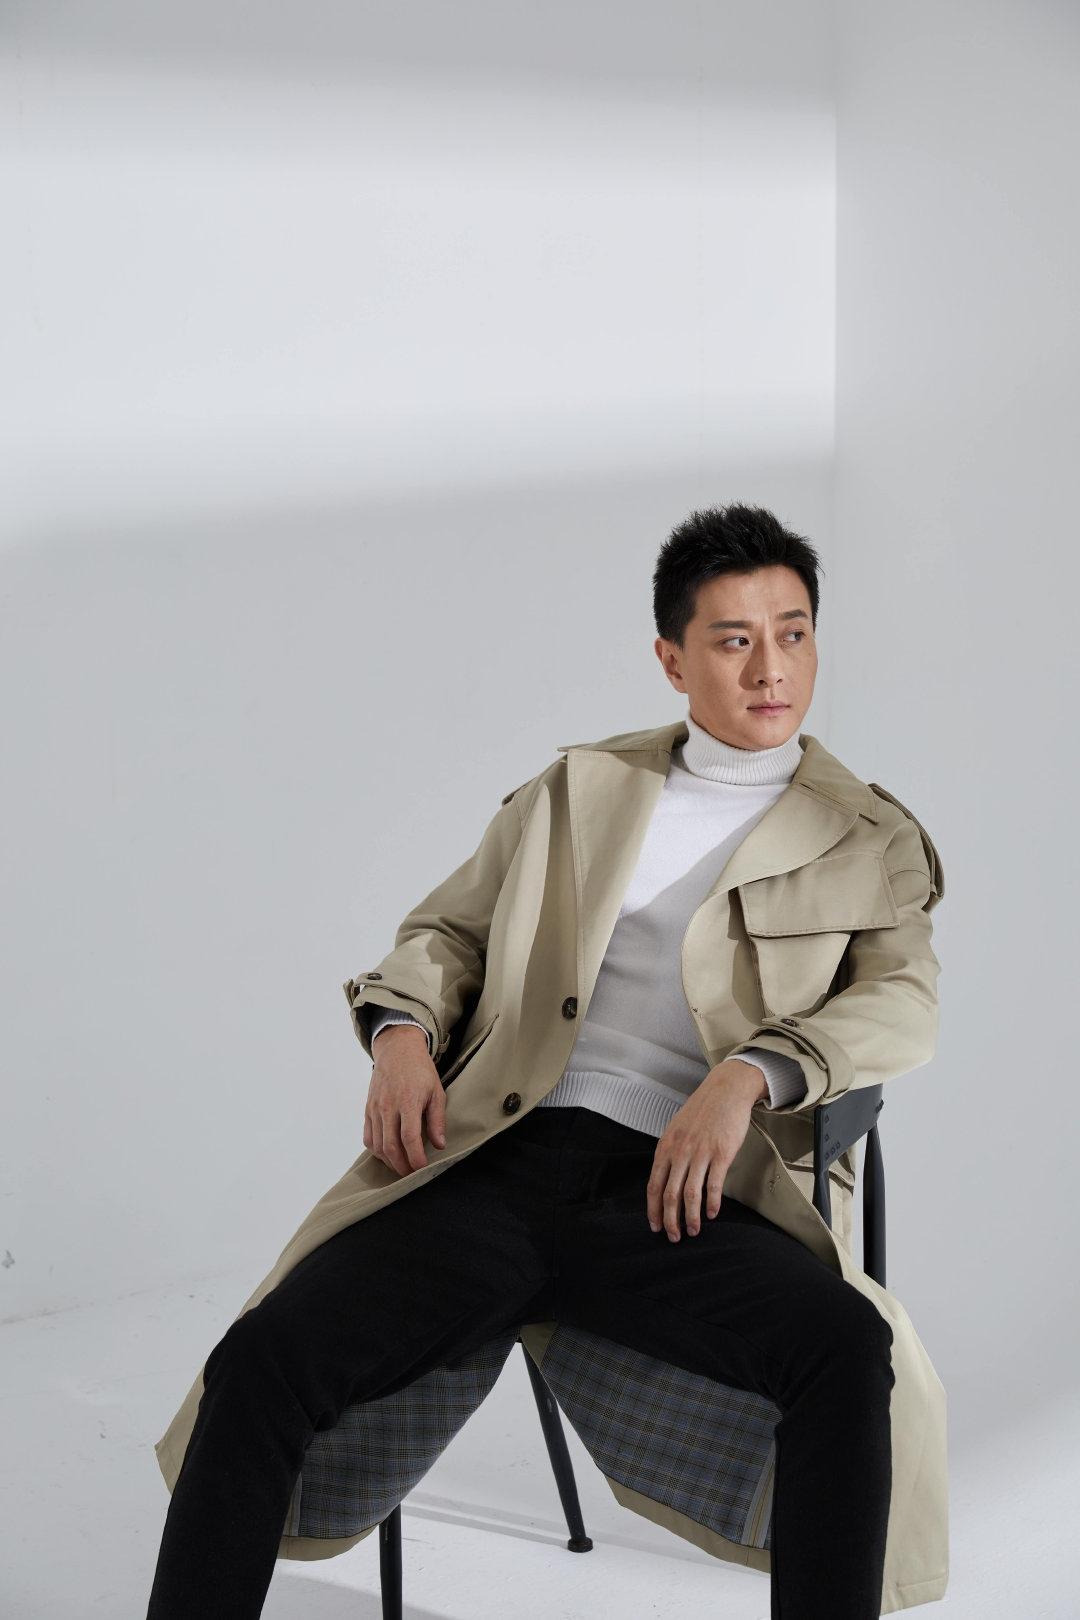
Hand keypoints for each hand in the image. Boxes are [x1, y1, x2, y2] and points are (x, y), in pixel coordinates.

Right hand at [364, 1024, 446, 1175]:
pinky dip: (376, 1150)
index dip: (415, 1158)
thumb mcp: (436, 1092)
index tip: (422, 1168)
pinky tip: (387, 1154)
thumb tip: (439, 1145)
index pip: (409, 1138)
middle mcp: (388, 1107)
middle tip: (412, 1174)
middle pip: (390, 1147)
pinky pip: (368, 1137)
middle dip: (401, 1166)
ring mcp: (375, 1108)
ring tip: (401, 1166)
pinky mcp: (368, 1109)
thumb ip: (437, 1120)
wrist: (397, 1050)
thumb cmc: (420, 1070)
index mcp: (408, 1102)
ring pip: (377, 1145)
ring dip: (389, 1161)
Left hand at [646, 1059, 767, 1241]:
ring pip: (691, 1194)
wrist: (726, 1090)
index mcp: (666, 1147)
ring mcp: (700, 1152)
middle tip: (674, 1237)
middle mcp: (680, 1151)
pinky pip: (714, 1184)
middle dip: (670, 1220)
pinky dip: (711, 1203)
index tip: (655, 1226)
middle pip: (670, 1194)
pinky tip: (712, 1214)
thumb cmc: (702, 1110)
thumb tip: (665, 1178)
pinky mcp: (721, 1153)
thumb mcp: (676, 1129)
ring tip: (693, 1231)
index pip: (653, 1185)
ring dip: (691, 1217)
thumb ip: (670, 1153)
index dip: (653, 1209)